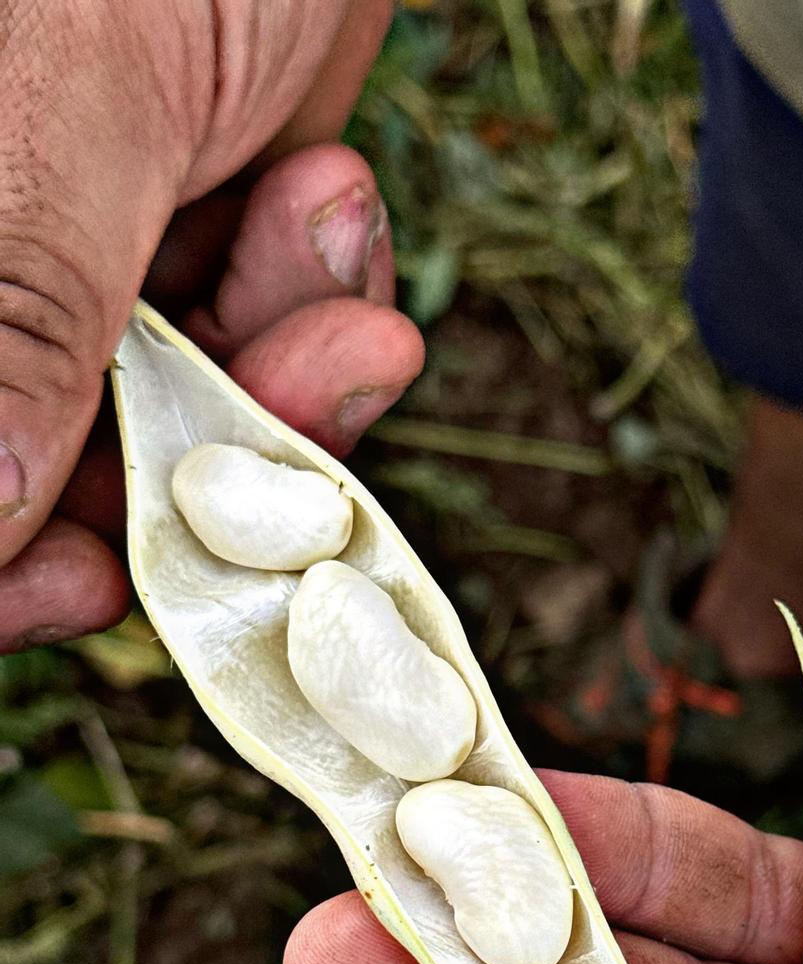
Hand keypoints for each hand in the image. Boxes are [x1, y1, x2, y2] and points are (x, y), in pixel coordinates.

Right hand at [0, 0, 421, 650]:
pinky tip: (327, 189)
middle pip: (57, 460)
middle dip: (191, 454)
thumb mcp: (62, 97)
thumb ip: (15, 308)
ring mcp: (101, 251)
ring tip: (317, 216)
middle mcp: (4, 257)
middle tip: (281, 423)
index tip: (92, 583)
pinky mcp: (214, 230)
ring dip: (283, 362)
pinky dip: (324, 302)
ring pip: (187, 410)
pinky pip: (273, 341)